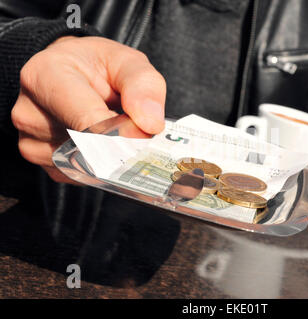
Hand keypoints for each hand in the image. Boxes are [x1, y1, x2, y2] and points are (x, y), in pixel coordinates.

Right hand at [11, 36, 165, 182]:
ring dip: (109, 153)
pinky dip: (99, 163)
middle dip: (119, 144)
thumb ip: (144, 87)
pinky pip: (80, 174)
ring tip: (111, 126)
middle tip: (136, 129)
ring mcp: (31, 142)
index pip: (85, 122)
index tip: (144, 133)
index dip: (121, 132)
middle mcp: (28, 112)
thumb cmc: (100, 66)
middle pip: (86, 147)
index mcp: (44, 76)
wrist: (75, 73)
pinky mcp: (43, 163)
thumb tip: (150, 124)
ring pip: (86, 164)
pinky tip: (101, 140)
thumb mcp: (129, 62)